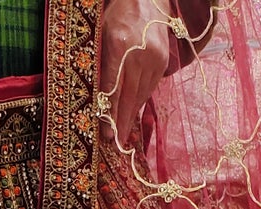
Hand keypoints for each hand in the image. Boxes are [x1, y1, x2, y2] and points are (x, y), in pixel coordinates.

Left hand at [100, 0, 174, 144]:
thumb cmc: (116, 15)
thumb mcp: (101, 37)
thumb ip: (101, 66)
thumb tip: (97, 100)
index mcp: (120, 46)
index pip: (114, 89)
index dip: (110, 114)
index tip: (107, 134)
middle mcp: (140, 55)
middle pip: (130, 97)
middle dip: (121, 121)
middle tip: (115, 141)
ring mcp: (154, 59)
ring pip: (141, 94)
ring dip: (131, 114)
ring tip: (122, 130)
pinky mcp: (162, 62)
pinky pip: (150, 87)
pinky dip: (140, 100)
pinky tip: (133, 110)